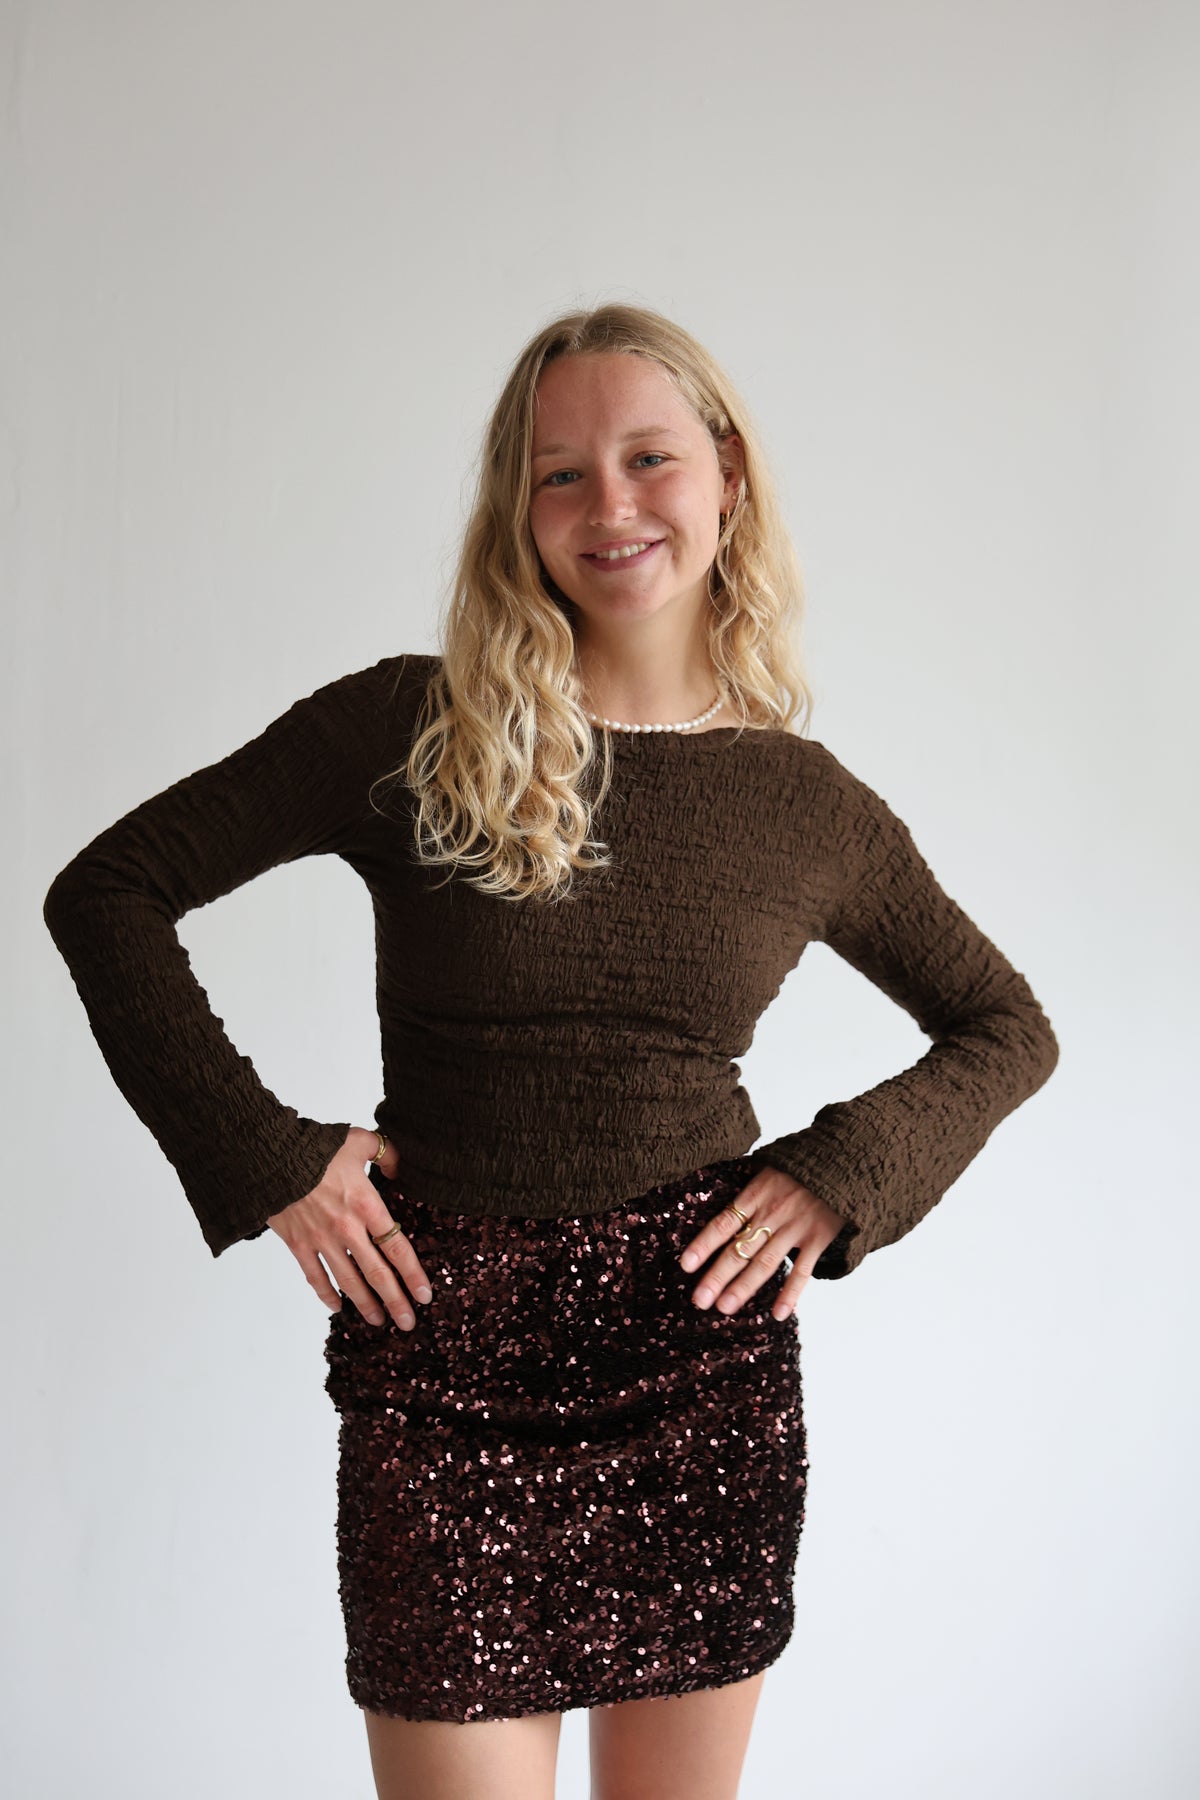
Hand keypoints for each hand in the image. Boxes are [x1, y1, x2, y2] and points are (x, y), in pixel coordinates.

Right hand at [266, 1126, 433, 1330]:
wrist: (271, 1156)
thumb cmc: (315, 1147)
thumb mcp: (359, 1141)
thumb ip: (386, 1153)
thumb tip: (400, 1169)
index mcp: (366, 1205)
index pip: (397, 1248)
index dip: (413, 1274)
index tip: (425, 1295)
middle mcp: (347, 1229)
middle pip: (377, 1274)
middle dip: (395, 1301)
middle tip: (408, 1322)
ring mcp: (321, 1240)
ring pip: (348, 1281)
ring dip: (365, 1304)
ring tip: (379, 1321)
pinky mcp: (298, 1245)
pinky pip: (314, 1277)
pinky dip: (326, 1295)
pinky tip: (337, 1308)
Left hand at [679, 1166, 847, 1319]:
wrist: (844, 1160)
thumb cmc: (802, 1166)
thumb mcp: (770, 1168)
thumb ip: (751, 1191)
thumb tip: (728, 1212)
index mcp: (756, 1194)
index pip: (723, 1223)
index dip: (703, 1244)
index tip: (685, 1266)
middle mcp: (772, 1213)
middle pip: (739, 1248)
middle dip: (717, 1276)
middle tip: (699, 1300)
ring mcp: (796, 1227)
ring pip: (765, 1262)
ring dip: (744, 1287)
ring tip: (725, 1307)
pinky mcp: (819, 1237)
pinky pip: (802, 1269)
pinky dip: (791, 1292)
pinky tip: (778, 1313)